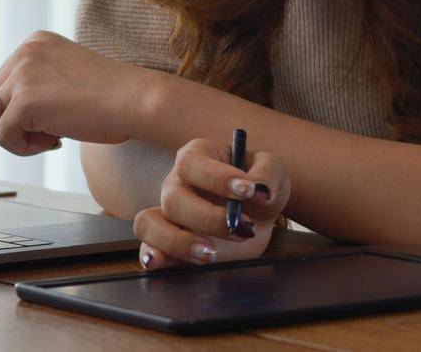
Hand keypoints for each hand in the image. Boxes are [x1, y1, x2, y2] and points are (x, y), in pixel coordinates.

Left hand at [0, 30, 153, 153]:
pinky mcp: (24, 102)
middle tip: (55, 130)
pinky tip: (55, 142)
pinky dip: (23, 149)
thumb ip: (37, 83)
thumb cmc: (113, 96)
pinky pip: (2, 137)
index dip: (25, 108)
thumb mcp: (66, 77)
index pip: (4, 82)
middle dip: (18, 122)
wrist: (137, 100)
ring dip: (19, 136)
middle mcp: (25, 52)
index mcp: (36, 42)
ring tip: (52, 137)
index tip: (58, 113)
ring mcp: (23, 75)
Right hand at [133, 137, 290, 268]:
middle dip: (209, 217)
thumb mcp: (273, 173)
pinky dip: (150, 255)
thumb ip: (268, 175)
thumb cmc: (259, 188)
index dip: (217, 177)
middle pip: (174, 198)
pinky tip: (158, 263)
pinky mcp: (166, 242)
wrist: (258, 217)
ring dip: (177, 241)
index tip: (247, 190)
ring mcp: (166, 214)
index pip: (193, 162)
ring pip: (150, 223)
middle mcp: (176, 183)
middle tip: (242, 228)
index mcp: (199, 157)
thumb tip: (258, 189)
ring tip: (210, 253)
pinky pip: (146, 247)